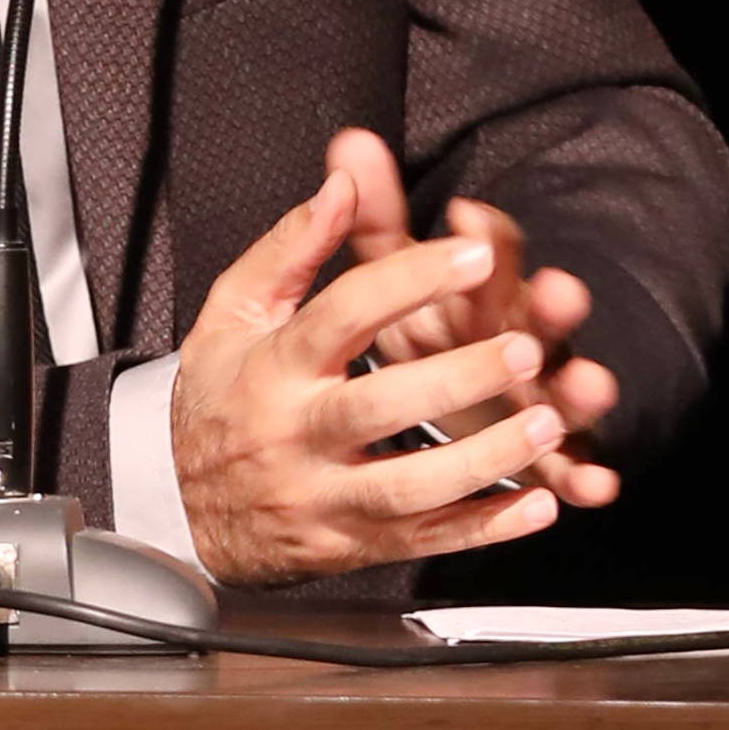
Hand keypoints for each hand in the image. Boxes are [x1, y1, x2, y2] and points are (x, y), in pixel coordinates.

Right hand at [168, 168, 578, 582]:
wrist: (181, 512)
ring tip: (547, 425)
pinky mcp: (348, 546)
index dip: (410, 281)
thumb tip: (343, 182)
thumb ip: (292, 247)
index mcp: (273, 367)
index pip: (342, 316)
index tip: (474, 255)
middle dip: (457, 379)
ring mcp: (322, 498)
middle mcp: (295, 434)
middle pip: (379, 406)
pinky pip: (422, 541)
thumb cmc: (221, 399)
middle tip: (525, 349)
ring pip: (409, 487)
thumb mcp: (235, 314)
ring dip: (485, 459)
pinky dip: (484, 528)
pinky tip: (536, 506)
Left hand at [324, 128, 621, 501]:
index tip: (468, 216)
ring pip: (562, 391)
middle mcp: (515, 338)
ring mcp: (534, 396)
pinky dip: (584, 477)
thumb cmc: (424, 325)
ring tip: (589, 385)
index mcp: (476, 294)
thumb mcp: (394, 272)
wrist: (454, 390)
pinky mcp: (542, 452)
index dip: (483, 234)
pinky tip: (596, 487)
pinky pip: (569, 466)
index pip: (490, 253)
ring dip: (578, 389)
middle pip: (536, 318)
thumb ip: (377, 216)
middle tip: (558, 291)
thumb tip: (348, 142)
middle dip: (547, 305)